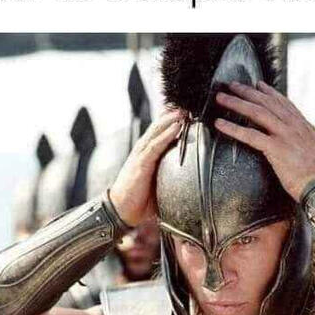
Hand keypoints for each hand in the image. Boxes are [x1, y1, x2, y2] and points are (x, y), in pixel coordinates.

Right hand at [109, 109, 184, 225]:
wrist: (121, 210)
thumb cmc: (140, 200)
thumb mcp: (160, 186)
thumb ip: (172, 179)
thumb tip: (193, 186)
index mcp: (148, 154)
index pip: (161, 132)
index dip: (173, 120)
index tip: (188, 111)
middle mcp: (144, 150)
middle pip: (160, 126)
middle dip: (174, 115)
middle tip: (189, 104)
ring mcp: (141, 155)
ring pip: (158, 131)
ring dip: (172, 119)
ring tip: (185, 109)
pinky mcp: (141, 163)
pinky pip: (155, 145)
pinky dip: (166, 134)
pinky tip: (177, 126)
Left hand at [214, 81, 314, 201]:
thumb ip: (306, 141)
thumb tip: (302, 140)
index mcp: (304, 126)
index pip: (284, 103)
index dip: (270, 92)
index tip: (258, 84)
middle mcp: (294, 126)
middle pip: (267, 102)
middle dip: (248, 92)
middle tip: (233, 85)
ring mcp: (285, 135)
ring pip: (257, 112)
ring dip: (236, 103)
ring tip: (221, 98)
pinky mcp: (276, 148)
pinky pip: (250, 135)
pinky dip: (233, 128)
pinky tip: (220, 124)